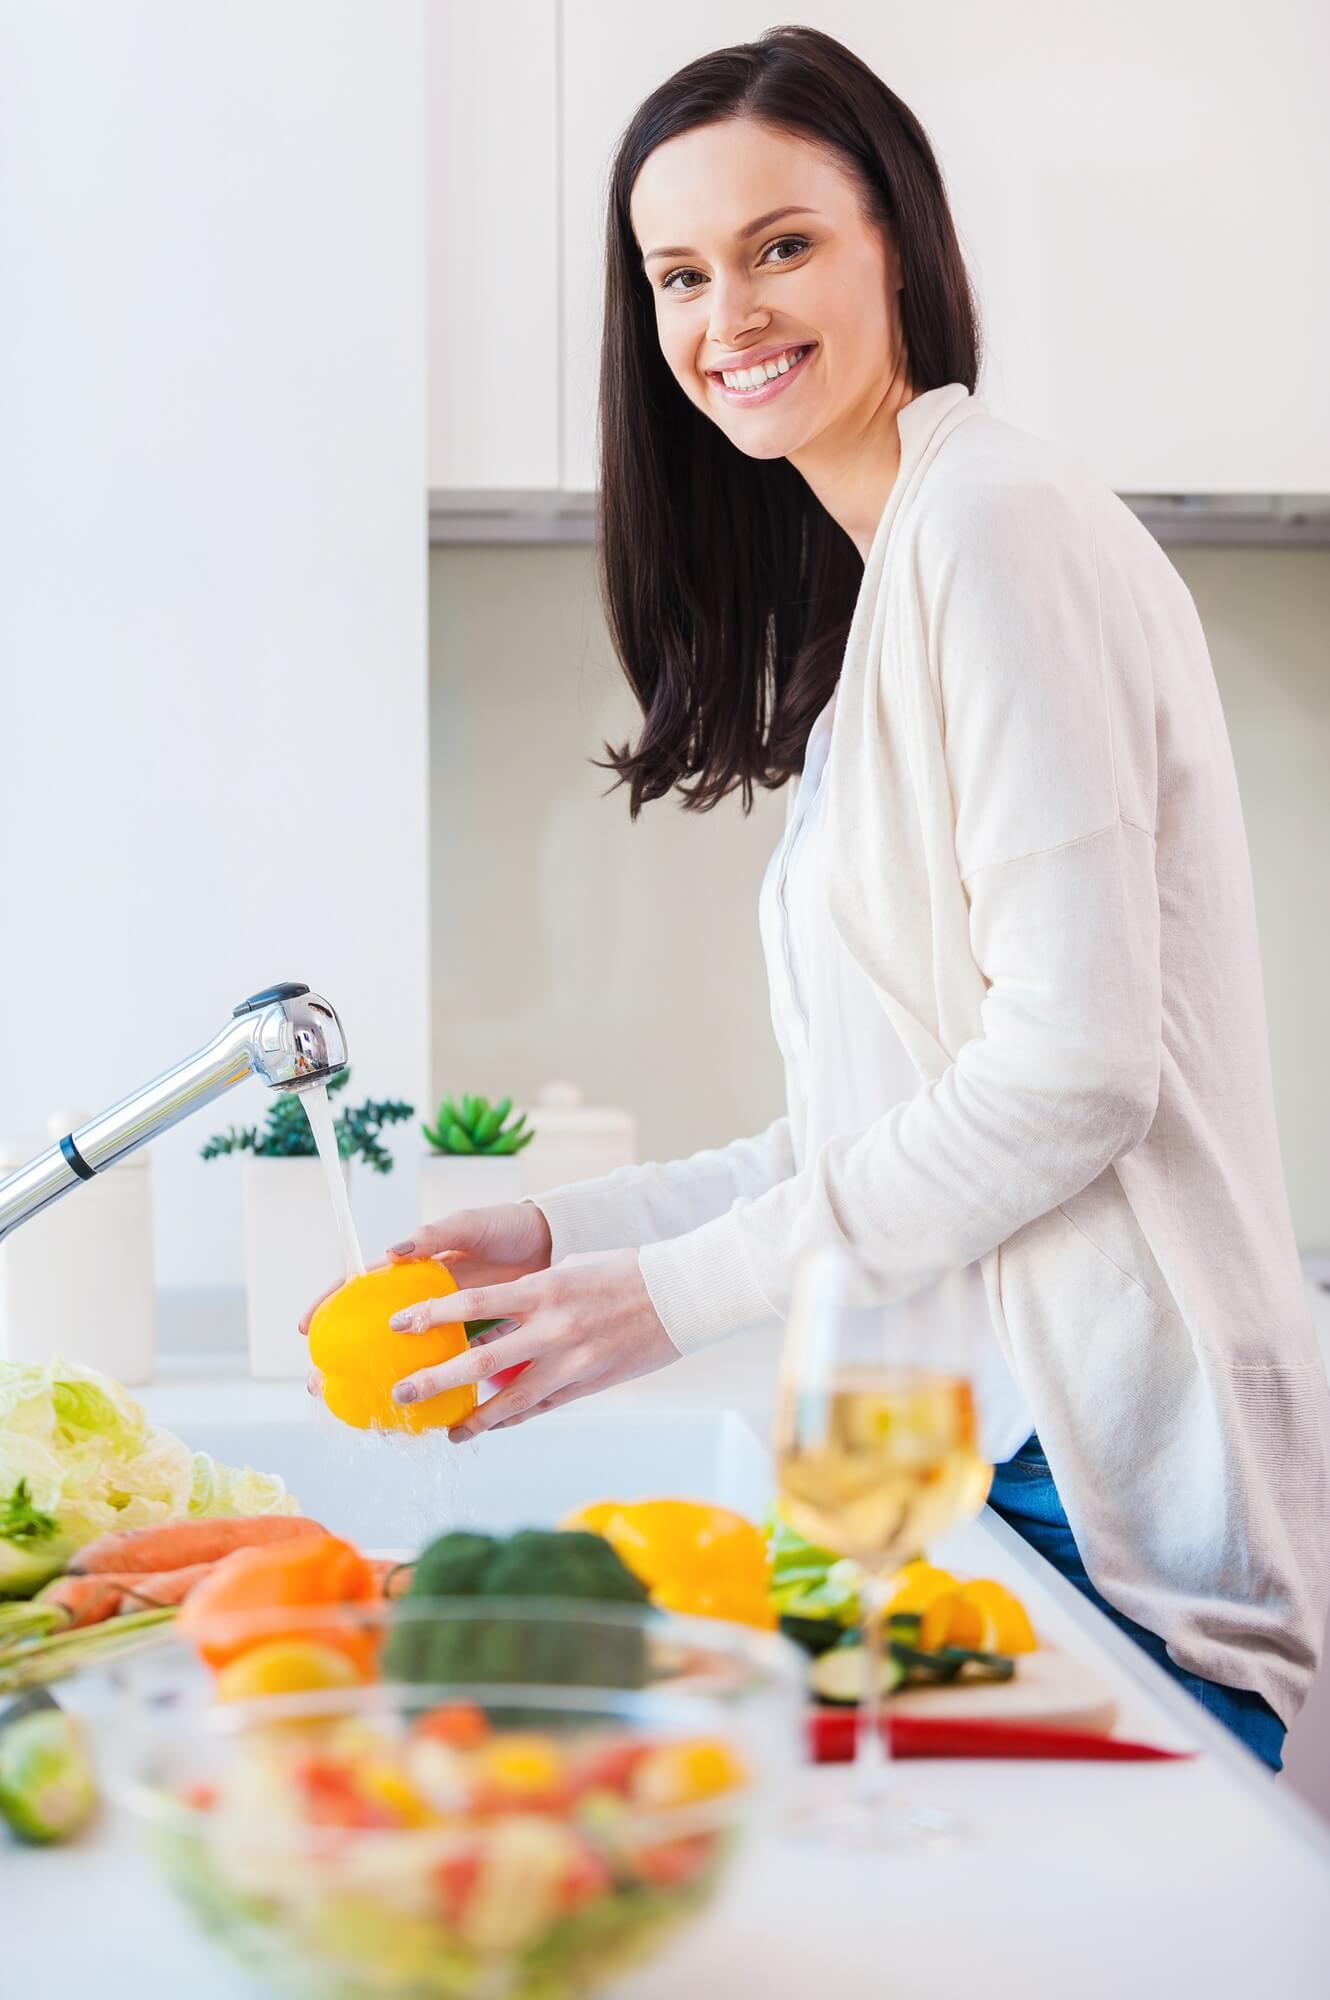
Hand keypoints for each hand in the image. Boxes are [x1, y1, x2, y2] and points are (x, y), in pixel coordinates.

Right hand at [296, 1201, 553, 1397]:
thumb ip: (433, 1235)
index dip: (331, 1304)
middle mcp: (424, 1299)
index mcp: (414, 1268)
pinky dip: (434, 1388)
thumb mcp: (468, 1224)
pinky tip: (421, 1413)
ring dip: (382, 1379)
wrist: (553, 1242)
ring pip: (406, 1356)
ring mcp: (447, 1323)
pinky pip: (449, 1367)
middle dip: (344, 1356)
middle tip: (320, 1383)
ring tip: (361, 1408)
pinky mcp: (475, 1340)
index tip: (307, 1328)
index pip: (362, 1285)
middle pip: (374, 1330)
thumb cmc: (506, 1227)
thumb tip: (392, 1252)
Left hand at [386, 1247, 677, 1438]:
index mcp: (543, 1289)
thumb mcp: (568, 1270)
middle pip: (479, 1361)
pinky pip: (542, 1406)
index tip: (399, 1325)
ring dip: (473, 1418)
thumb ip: (528, 1297)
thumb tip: (489, 1326)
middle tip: (401, 1393)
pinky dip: (514, 1417)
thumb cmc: (623, 1272)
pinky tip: (492, 1426)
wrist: (680, 1294)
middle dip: (435, 1379)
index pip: (472, 1304)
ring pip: (510, 1400)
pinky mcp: (588, 1384)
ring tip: (448, 1431)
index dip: (430, 1316)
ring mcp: (571, 1362)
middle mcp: (552, 1328)